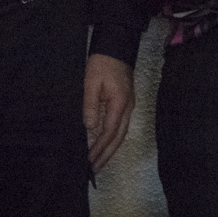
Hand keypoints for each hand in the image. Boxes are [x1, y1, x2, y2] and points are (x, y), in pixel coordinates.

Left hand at [83, 53, 133, 173]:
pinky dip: (112, 139)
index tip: (89, 160)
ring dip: (110, 150)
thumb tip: (90, 126)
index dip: (99, 148)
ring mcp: (128, 106)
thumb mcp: (91, 82)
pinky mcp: (125, 103)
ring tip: (98, 162)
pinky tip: (104, 145)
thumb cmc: (103, 62)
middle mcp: (127, 108)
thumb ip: (91, 105)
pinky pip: (119, 127)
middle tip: (94, 170)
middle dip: (106, 155)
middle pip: (118, 138)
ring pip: (120, 134)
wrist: (116, 46)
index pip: (109, 132)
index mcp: (120, 104)